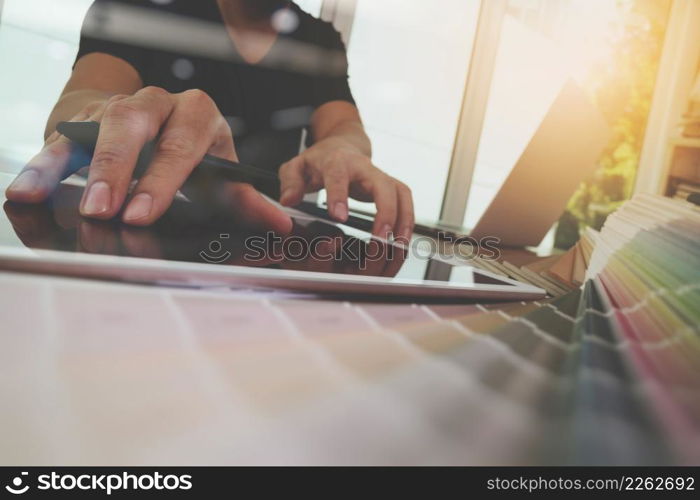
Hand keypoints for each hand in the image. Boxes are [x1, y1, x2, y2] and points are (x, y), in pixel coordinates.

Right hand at [6, 86, 292, 232]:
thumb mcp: (219, 170)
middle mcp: (158, 103)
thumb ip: (244, 198)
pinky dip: (44, 165)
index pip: (183, 142)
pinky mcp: (85, 120)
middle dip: (120, 170)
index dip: (163, 177)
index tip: (144, 212)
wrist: (154, 122)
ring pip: (99, 128)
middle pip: (136, 127)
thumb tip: (280, 224)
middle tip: (107, 210)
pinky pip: (62, 139)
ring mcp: (119, 108)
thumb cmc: (191, 153)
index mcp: (197, 113)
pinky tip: (27, 191)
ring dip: (85, 167)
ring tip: (79, 206)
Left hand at [278, 137, 413, 240]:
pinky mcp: (390, 185)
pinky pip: (406, 200)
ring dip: (403, 218)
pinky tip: (404, 239)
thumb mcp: (296, 167)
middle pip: (382, 184)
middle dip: (384, 211)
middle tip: (380, 237)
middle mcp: (363, 167)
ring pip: (400, 192)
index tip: (338, 217)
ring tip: (398, 244)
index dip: (339, 195)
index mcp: (336, 161)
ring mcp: (380, 175)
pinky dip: (408, 219)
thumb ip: (290, 183)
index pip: (339, 175)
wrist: (341, 146)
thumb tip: (289, 200)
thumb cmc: (318, 160)